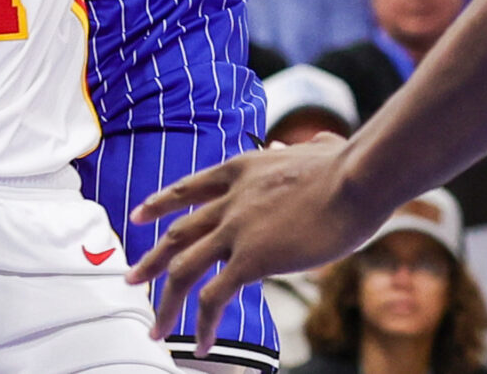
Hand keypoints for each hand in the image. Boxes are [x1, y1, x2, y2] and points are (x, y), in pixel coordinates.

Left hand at [127, 135, 387, 340]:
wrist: (356, 179)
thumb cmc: (350, 166)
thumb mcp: (317, 150)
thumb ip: (303, 148)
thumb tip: (305, 140)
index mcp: (240, 169)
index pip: (188, 188)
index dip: (159, 204)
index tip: (139, 216)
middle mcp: (229, 199)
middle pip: (176, 234)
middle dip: (150, 260)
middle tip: (130, 278)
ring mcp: (235, 229)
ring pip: (183, 270)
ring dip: (166, 303)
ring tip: (156, 329)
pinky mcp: (251, 259)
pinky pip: (214, 298)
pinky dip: (203, 324)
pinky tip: (202, 345)